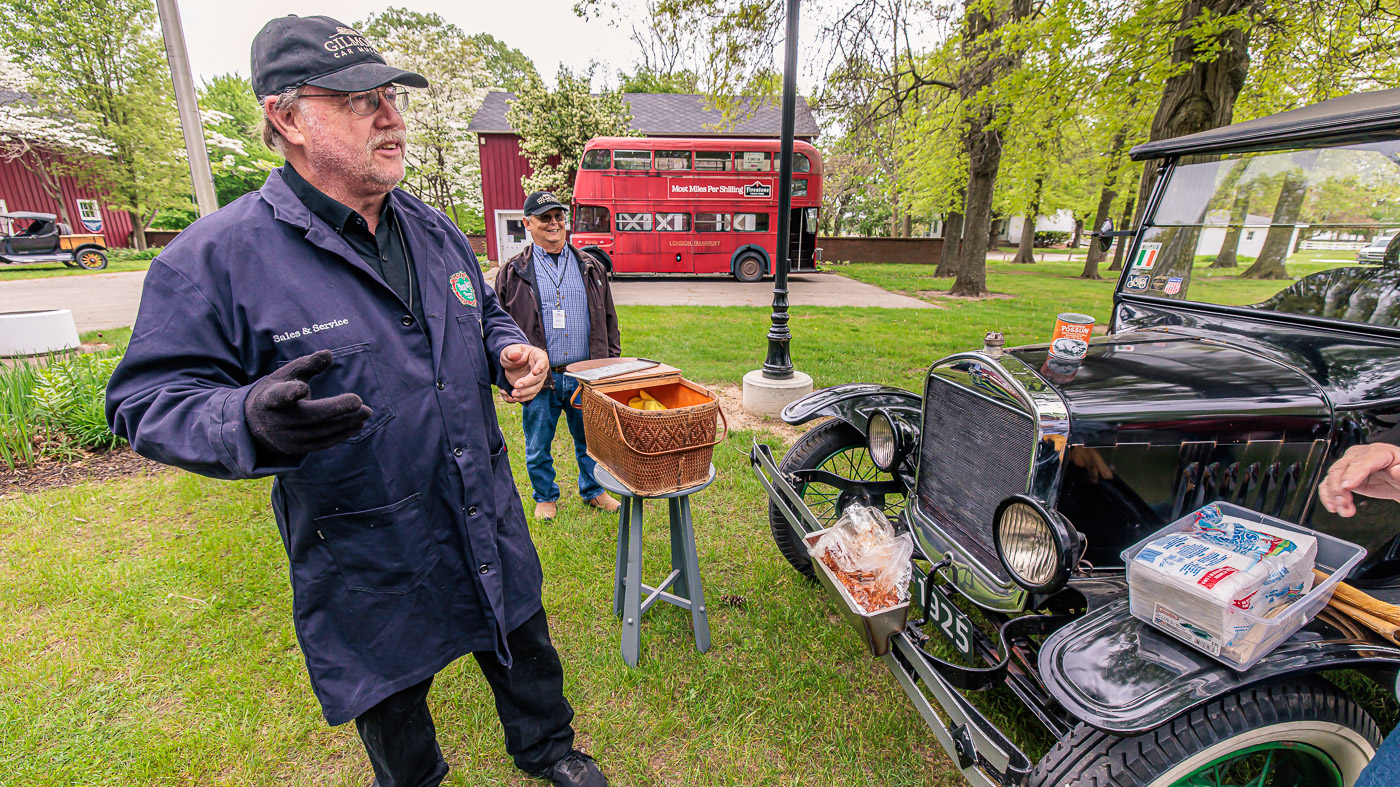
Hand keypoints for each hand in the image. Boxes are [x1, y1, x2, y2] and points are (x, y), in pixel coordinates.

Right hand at [244, 350, 371, 454]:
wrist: (255, 424)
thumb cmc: (277, 392)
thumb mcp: (286, 375)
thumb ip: (307, 364)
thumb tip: (329, 354)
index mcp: (270, 399)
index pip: (279, 396)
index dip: (289, 393)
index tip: (301, 388)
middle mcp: (277, 422)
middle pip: (309, 417)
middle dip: (336, 410)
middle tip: (360, 402)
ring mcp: (287, 439)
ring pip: (321, 432)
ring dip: (346, 423)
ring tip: (366, 413)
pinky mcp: (297, 450)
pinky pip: (323, 443)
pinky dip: (342, 434)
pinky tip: (357, 424)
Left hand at [499, 344, 548, 402]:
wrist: (511, 363)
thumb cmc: (512, 354)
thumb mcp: (509, 351)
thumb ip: (512, 352)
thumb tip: (515, 355)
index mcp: (538, 356)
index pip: (542, 361)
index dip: (540, 367)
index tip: (534, 372)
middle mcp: (541, 369)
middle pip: (538, 378)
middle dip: (527, 383)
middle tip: (516, 385)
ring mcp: (538, 379)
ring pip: (535, 388)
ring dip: (525, 393)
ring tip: (513, 394)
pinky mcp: (532, 387)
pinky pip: (531, 395)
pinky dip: (523, 398)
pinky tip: (515, 398)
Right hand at [1318, 442, 1399, 516]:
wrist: (1399, 481)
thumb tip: (1397, 470)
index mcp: (1379, 452)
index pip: (1362, 461)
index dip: (1353, 473)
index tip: (1346, 487)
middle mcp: (1361, 456)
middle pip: (1341, 467)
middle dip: (1338, 487)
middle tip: (1344, 503)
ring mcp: (1350, 466)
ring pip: (1332, 476)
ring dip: (1333, 495)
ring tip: (1344, 510)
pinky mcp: (1344, 476)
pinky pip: (1328, 483)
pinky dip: (1327, 495)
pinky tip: (1334, 506)